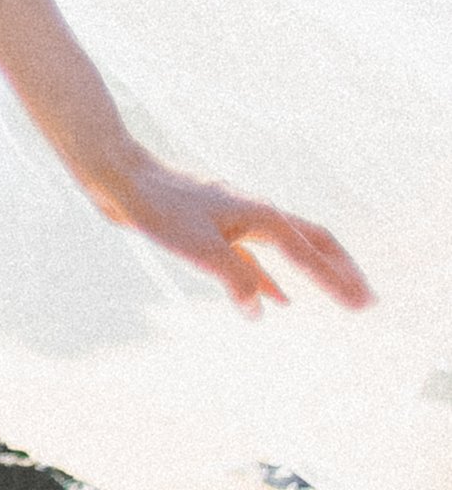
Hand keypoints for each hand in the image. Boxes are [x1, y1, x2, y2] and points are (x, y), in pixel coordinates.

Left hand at [78, 142, 373, 315]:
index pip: (311, 255)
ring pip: (288, 249)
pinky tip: (278, 300)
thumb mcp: (201, 250)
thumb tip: (261, 311)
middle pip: (313, 242)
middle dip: (341, 271)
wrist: (122, 178)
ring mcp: (237, 219)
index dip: (338, 283)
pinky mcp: (215, 228)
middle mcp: (256, 213)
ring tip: (338, 296)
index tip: (364, 307)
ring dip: (314, 274)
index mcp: (262, 216)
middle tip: (367, 299)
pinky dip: (274, 278)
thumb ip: (237, 280)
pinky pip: (258, 257)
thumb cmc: (160, 209)